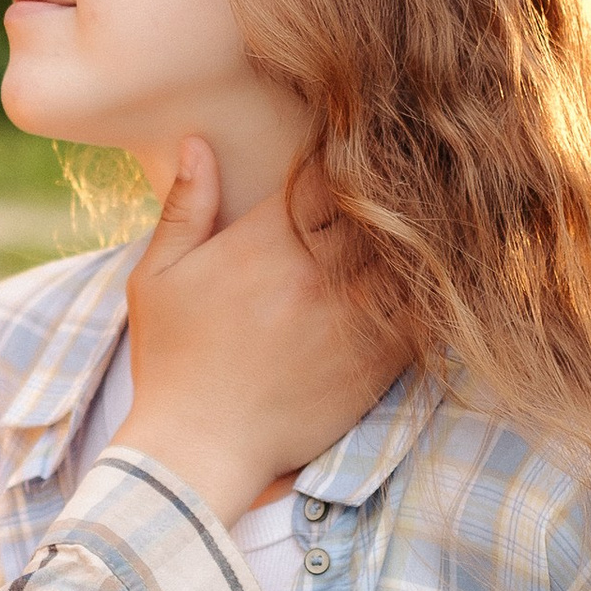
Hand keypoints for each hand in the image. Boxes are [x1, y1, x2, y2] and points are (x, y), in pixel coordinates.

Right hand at [121, 140, 407, 527]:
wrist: (199, 450)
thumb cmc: (172, 362)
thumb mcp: (157, 277)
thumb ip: (184, 206)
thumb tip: (198, 140)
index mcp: (265, 242)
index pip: (326, 173)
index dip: (343, 157)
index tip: (350, 152)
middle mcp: (317, 272)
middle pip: (377, 206)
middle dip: (387, 191)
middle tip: (406, 174)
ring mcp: (354, 317)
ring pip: (410, 253)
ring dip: (415, 236)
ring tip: (428, 221)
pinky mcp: (379, 361)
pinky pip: (426, 311)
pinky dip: (433, 290)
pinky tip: (433, 278)